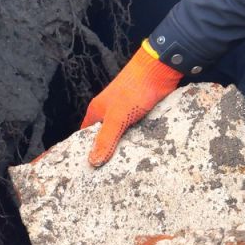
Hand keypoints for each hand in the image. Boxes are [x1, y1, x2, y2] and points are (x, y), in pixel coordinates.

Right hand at [80, 40, 181, 166]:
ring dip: (125, 145)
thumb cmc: (134, 89)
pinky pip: (137, 129)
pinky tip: (144, 151)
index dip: (86, 150)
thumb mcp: (117, 117)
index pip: (86, 135)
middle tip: (110, 173)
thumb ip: (106, 139)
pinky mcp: (142, 112)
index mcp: (97, 111)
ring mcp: (126, 112)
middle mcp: (110, 111)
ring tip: (128, 167)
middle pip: (104, 136)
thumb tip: (93, 161)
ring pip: (122, 133)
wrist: (158, 70)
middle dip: (107, 151)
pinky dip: (139, 138)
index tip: (89, 168)